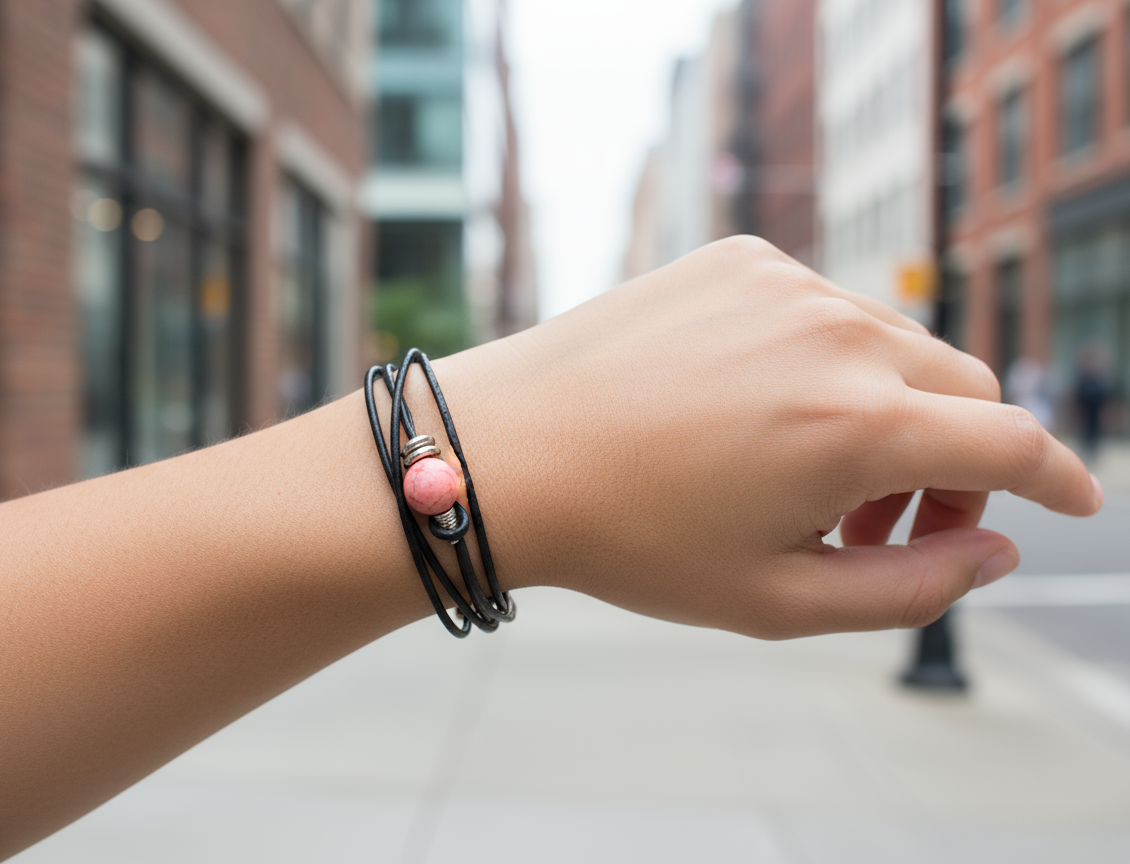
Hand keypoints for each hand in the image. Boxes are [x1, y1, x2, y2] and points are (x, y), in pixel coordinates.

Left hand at [434, 236, 1101, 637]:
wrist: (509, 451)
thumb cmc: (632, 538)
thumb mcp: (777, 599)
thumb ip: (913, 587)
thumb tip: (999, 550)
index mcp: (858, 426)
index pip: (1014, 444)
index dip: (1060, 479)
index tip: (1076, 502)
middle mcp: (837, 334)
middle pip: (964, 392)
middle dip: (955, 465)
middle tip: (883, 524)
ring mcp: (785, 283)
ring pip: (896, 346)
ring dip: (887, 412)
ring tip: (806, 475)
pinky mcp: (738, 257)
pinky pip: (823, 307)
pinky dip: (823, 361)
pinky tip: (751, 409)